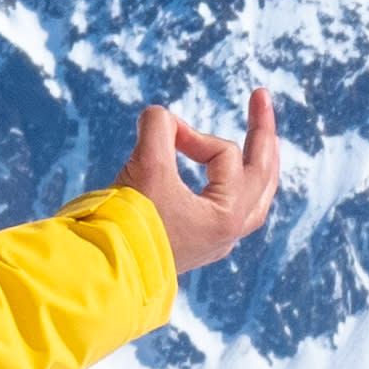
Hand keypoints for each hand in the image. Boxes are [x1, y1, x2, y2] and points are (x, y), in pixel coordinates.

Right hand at [128, 84, 280, 274]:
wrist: (104, 271)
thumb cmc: (129, 222)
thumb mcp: (146, 165)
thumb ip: (159, 127)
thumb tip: (160, 116)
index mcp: (227, 215)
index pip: (222, 154)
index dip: (190, 134)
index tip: (161, 132)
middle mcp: (228, 231)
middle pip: (263, 175)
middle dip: (261, 135)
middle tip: (261, 97)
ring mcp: (214, 241)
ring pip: (253, 198)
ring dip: (256, 164)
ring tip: (264, 140)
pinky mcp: (195, 245)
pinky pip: (231, 211)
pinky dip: (233, 185)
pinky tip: (230, 178)